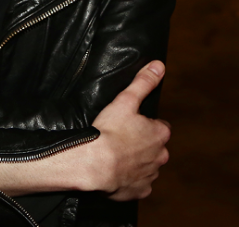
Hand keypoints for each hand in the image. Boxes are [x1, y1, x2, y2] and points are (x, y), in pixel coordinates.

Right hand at [86, 60, 170, 200]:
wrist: (95, 164)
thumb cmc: (109, 131)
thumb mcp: (126, 100)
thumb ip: (143, 82)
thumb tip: (159, 65)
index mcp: (160, 134)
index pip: (160, 126)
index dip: (146, 124)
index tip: (131, 123)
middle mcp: (161, 156)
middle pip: (155, 147)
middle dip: (143, 143)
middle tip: (122, 138)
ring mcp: (151, 175)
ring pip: (147, 165)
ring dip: (136, 161)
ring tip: (117, 154)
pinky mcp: (140, 191)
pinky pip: (138, 183)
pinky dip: (130, 178)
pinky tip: (117, 171)